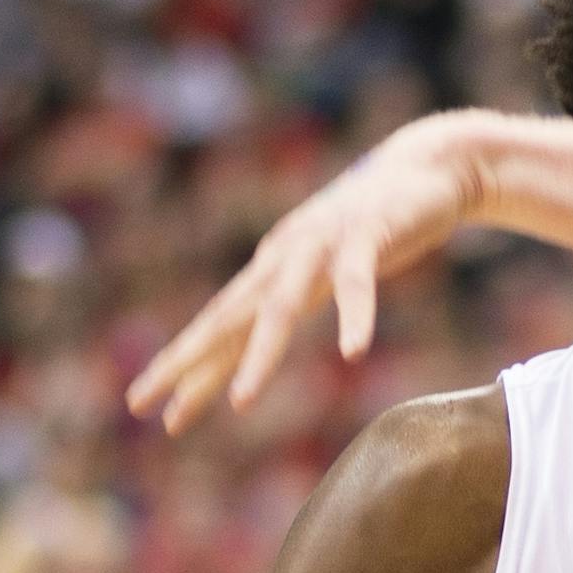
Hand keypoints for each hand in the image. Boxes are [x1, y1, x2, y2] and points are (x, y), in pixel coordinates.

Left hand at [126, 114, 485, 432]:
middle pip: (228, 317)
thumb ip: (299, 294)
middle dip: (186, 362)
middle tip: (144, 405)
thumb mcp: (326, 265)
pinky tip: (353, 351)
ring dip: (260, 355)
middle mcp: (285, 256)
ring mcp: (323, 243)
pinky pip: (359, 281)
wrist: (429, 166)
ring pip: (283, 306)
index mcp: (273, 268)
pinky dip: (355, 316)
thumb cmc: (379, 223)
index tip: (146, 406)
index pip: (219, 323)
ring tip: (240, 402)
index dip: (183, 364)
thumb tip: (263, 336)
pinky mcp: (369, 233)